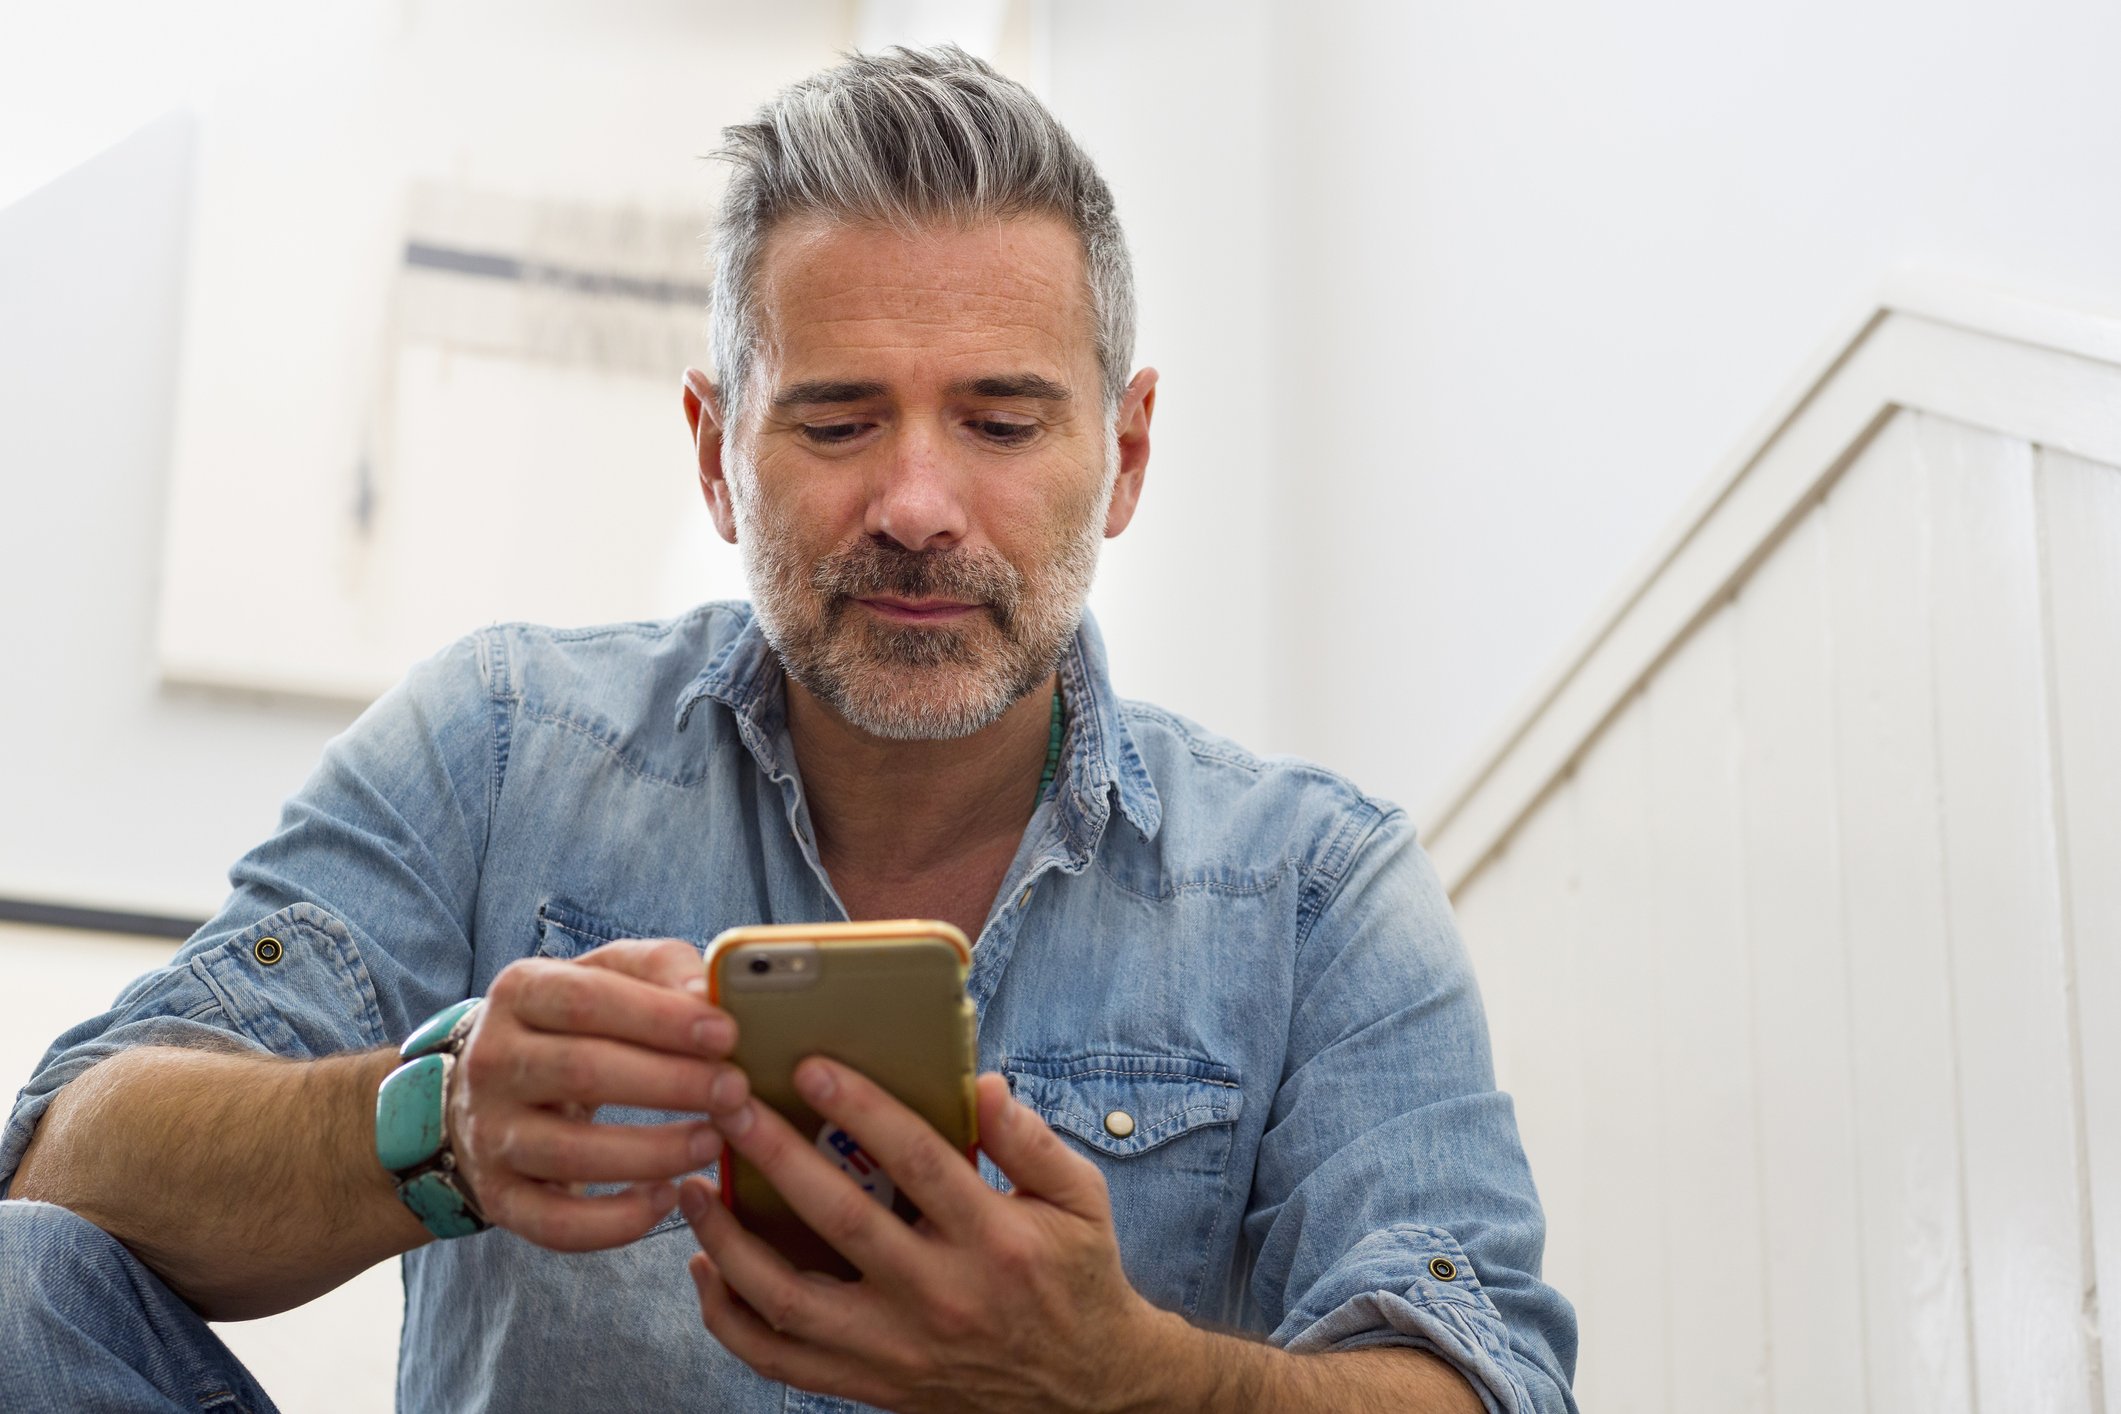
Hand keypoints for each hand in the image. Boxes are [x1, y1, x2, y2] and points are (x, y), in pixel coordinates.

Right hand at [449, 937, 746, 1249]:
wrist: (490, 1091)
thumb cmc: (576, 1026)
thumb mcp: (608, 977)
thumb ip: (660, 970)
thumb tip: (707, 993)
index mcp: (520, 993)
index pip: (587, 999)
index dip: (660, 1018)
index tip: (725, 1035)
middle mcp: (493, 1062)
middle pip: (581, 1071)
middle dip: (670, 1084)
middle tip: (735, 1092)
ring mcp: (489, 1134)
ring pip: (571, 1152)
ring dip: (654, 1152)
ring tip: (713, 1143)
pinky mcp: (499, 1197)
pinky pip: (556, 1224)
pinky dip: (616, 1222)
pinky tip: (666, 1199)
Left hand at [677, 1058, 1185, 1413]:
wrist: (1083, 1393)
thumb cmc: (1076, 1278)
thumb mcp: (1080, 1199)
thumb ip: (1031, 1140)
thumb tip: (984, 1084)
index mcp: (995, 1240)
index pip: (917, 1161)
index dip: (861, 1107)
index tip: (809, 1067)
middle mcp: (941, 1297)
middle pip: (840, 1220)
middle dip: (775, 1157)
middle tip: (729, 1106)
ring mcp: (898, 1349)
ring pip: (790, 1300)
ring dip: (729, 1242)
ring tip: (691, 1188)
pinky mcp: (871, 1384)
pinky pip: (780, 1361)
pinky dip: (730, 1320)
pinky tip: (706, 1271)